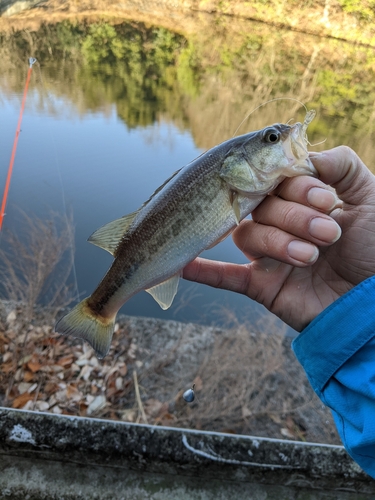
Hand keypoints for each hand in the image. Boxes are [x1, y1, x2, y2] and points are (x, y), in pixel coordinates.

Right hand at [183, 146, 374, 330]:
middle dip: (295, 217)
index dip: (297, 186)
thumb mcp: (370, 196)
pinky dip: (205, 270)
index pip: (279, 180)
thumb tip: (304, 153)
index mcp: (302, 201)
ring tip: (311, 257)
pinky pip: (226, 276)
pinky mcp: (262, 286)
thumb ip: (341, 164)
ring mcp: (269, 255)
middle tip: (329, 233)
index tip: (328, 200)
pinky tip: (184, 264)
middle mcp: (281, 224)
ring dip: (279, 243)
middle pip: (260, 206)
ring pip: (248, 236)